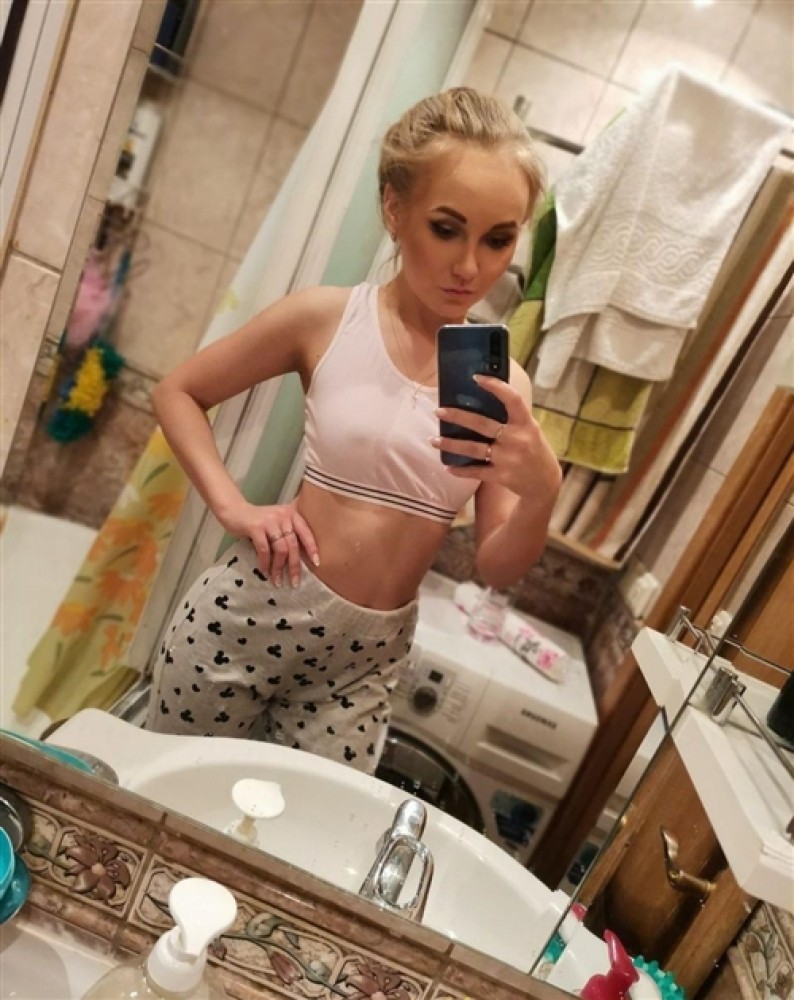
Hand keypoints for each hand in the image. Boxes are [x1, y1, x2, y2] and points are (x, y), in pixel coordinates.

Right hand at [219, 499, 318, 587]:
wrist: (235, 511)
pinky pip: (264, 549)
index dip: (312, 549)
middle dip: (294, 566)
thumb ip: (287, 533)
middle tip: (294, 582)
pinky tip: (265, 571)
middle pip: (293, 545)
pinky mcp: (256, 527)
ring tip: (277, 580)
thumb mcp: (277, 523)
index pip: (306, 532)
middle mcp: (283, 516)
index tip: (316, 563)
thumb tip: (298, 559)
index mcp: (291, 514)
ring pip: (280, 549)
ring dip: (278, 568)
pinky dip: (265, 562)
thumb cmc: (258, 520)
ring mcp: (270, 521)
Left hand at [432, 375, 560, 501]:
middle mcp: (517, 439)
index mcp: (526, 424)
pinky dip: (460, 470)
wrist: (545, 483)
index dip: (495, 386)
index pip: (512, 399)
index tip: (476, 377)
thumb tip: (484, 399)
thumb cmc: (535, 450)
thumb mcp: (531, 430)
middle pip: (482, 424)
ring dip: (450, 444)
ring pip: (473, 448)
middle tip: (439, 411)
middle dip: (458, 417)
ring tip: (433, 440)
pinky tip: (447, 466)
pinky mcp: (501, 476)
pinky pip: (475, 471)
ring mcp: (508, 459)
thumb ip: (513, 418)